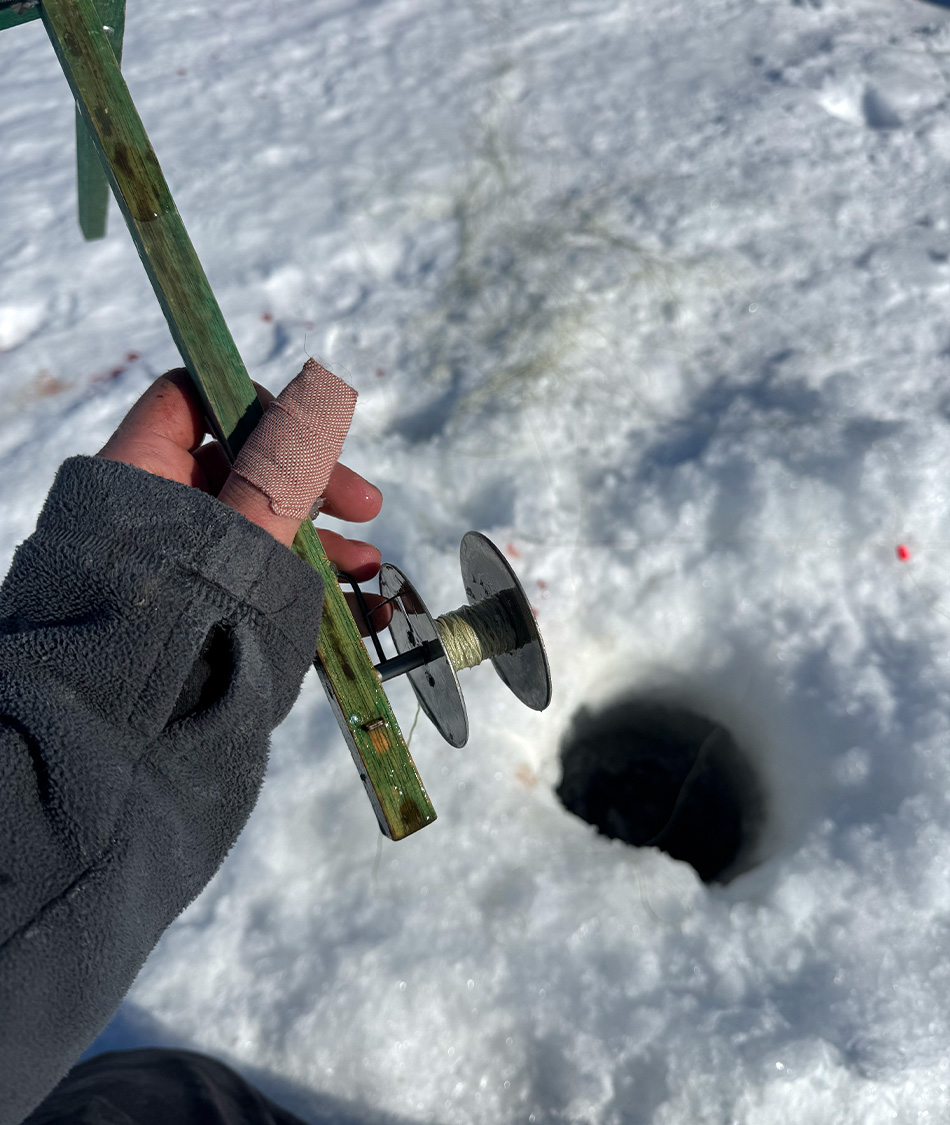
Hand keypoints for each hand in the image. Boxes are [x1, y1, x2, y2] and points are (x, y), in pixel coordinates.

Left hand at [97, 368, 388, 627]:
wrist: (127, 722)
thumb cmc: (180, 614)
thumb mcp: (242, 532)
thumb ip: (280, 469)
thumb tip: (313, 401)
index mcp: (147, 470)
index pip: (191, 400)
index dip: (252, 404)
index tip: (308, 432)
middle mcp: (161, 508)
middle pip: (245, 467)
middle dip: (317, 489)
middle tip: (367, 506)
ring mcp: (182, 558)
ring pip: (262, 528)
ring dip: (325, 544)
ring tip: (371, 569)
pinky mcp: (203, 602)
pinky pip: (260, 578)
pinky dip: (308, 587)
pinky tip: (361, 612)